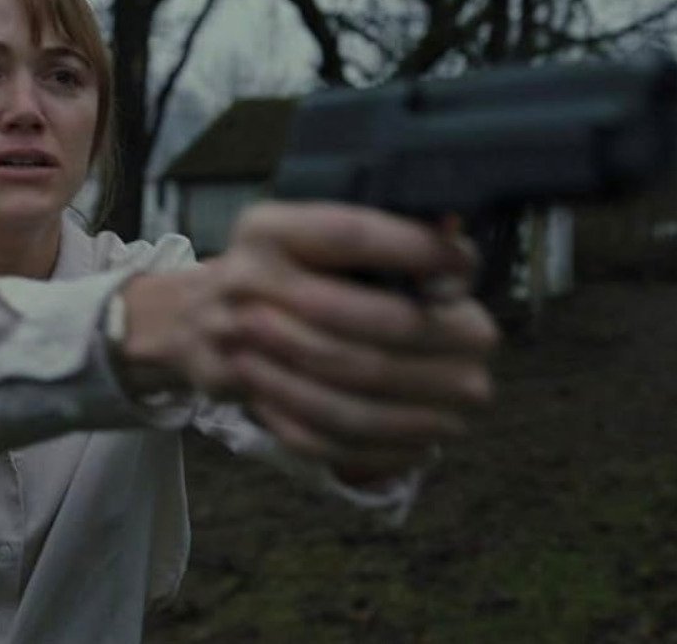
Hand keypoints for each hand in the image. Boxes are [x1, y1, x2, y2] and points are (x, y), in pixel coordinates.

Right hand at [115, 202, 498, 475]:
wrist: (192, 318)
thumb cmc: (279, 271)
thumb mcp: (310, 235)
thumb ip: (377, 241)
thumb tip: (457, 253)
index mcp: (271, 231)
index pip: (349, 235)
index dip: (413, 250)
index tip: (463, 266)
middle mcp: (248, 283)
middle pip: (353, 321)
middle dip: (432, 338)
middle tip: (483, 345)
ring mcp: (240, 347)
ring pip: (342, 387)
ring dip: (417, 401)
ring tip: (467, 398)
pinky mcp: (246, 401)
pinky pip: (321, 435)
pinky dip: (381, 444)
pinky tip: (425, 440)